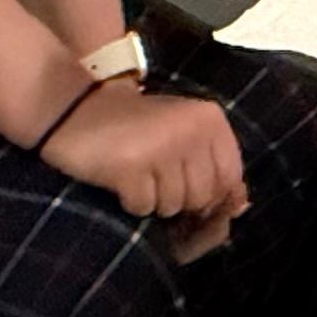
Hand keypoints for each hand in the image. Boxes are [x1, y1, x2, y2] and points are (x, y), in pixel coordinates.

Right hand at [40, 82, 248, 226]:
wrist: (77, 108)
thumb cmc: (137, 127)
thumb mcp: (183, 132)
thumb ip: (213, 164)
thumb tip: (240, 207)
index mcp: (210, 119)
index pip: (230, 178)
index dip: (210, 194)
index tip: (184, 183)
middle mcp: (191, 130)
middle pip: (202, 197)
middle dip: (178, 198)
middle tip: (154, 176)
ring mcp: (161, 148)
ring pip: (173, 206)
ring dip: (153, 200)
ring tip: (137, 173)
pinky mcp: (130, 167)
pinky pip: (143, 207)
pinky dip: (130, 201)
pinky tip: (121, 179)